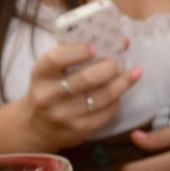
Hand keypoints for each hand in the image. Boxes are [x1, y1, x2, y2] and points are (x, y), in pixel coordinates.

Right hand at [22, 44, 137, 149]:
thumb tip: (122, 41)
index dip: (78, 51)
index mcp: (40, 75)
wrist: (36, 128)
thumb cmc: (50, 89)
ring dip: (122, 83)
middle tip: (116, 62)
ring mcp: (65, 115)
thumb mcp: (53, 70)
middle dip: (109, 67)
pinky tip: (120, 92)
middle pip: (87, 79)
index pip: (56, 59)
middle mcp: (49, 96)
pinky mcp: (80, 130)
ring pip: (103, 96)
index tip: (95, 48)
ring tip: (133, 73)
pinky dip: (117, 100)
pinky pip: (107, 112)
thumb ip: (78, 53)